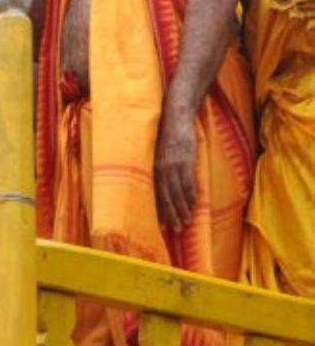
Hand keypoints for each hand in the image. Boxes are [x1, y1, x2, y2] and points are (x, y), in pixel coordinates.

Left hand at [155, 108, 197, 231]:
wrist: (174, 116)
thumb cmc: (162, 134)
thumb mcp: (153, 151)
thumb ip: (155, 167)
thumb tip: (156, 184)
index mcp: (150, 167)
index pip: (153, 194)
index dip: (157, 210)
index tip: (159, 225)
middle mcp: (160, 169)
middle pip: (165, 197)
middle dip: (170, 215)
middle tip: (174, 229)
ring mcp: (174, 165)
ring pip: (178, 193)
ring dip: (182, 209)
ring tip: (185, 223)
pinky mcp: (186, 160)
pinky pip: (189, 182)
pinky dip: (192, 196)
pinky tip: (194, 206)